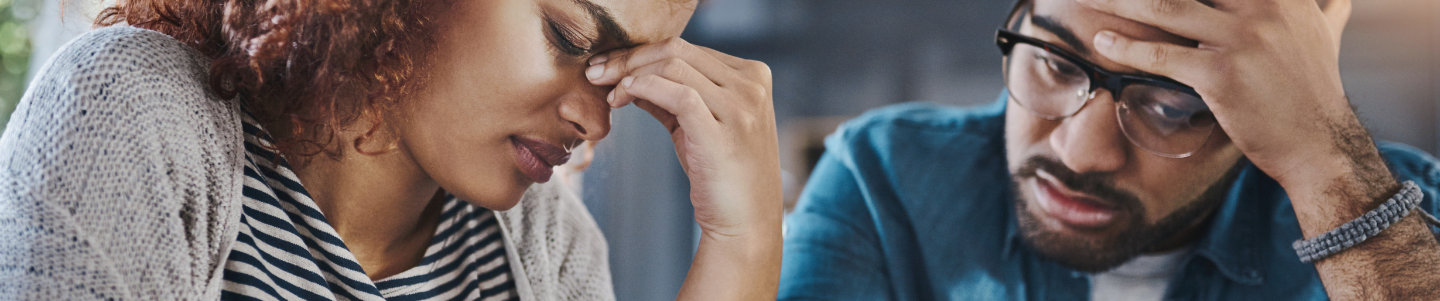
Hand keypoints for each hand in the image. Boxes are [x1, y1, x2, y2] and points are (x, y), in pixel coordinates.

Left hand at [585, 37, 780, 299]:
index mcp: (753, 76)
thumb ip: (672, 97)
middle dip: (629, 57)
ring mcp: (741, 108)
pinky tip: (623, 97)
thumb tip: (631, 77)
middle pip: (678, 51)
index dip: (642, 53)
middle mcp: (752, 86)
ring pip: (673, 66)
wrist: (745, 225)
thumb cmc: (723, 178)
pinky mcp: (723, 131)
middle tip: (595, 72)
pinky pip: (677, 93)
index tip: (609, 66)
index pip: (688, 49)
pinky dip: (643, 87)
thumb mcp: (700, 128)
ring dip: (629, 73)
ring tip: (605, 89)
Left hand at [1075, 0, 1385, 205]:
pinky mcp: (1222, 73)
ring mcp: (1243, 38)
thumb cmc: (1314, 89)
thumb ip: (1323, 8)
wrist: (1320, 144)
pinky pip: (1162, 54)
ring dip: (1119, 2)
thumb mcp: (1325, 34)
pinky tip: (1102, 42)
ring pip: (1165, 8)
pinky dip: (1126, 46)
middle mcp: (1265, 7)